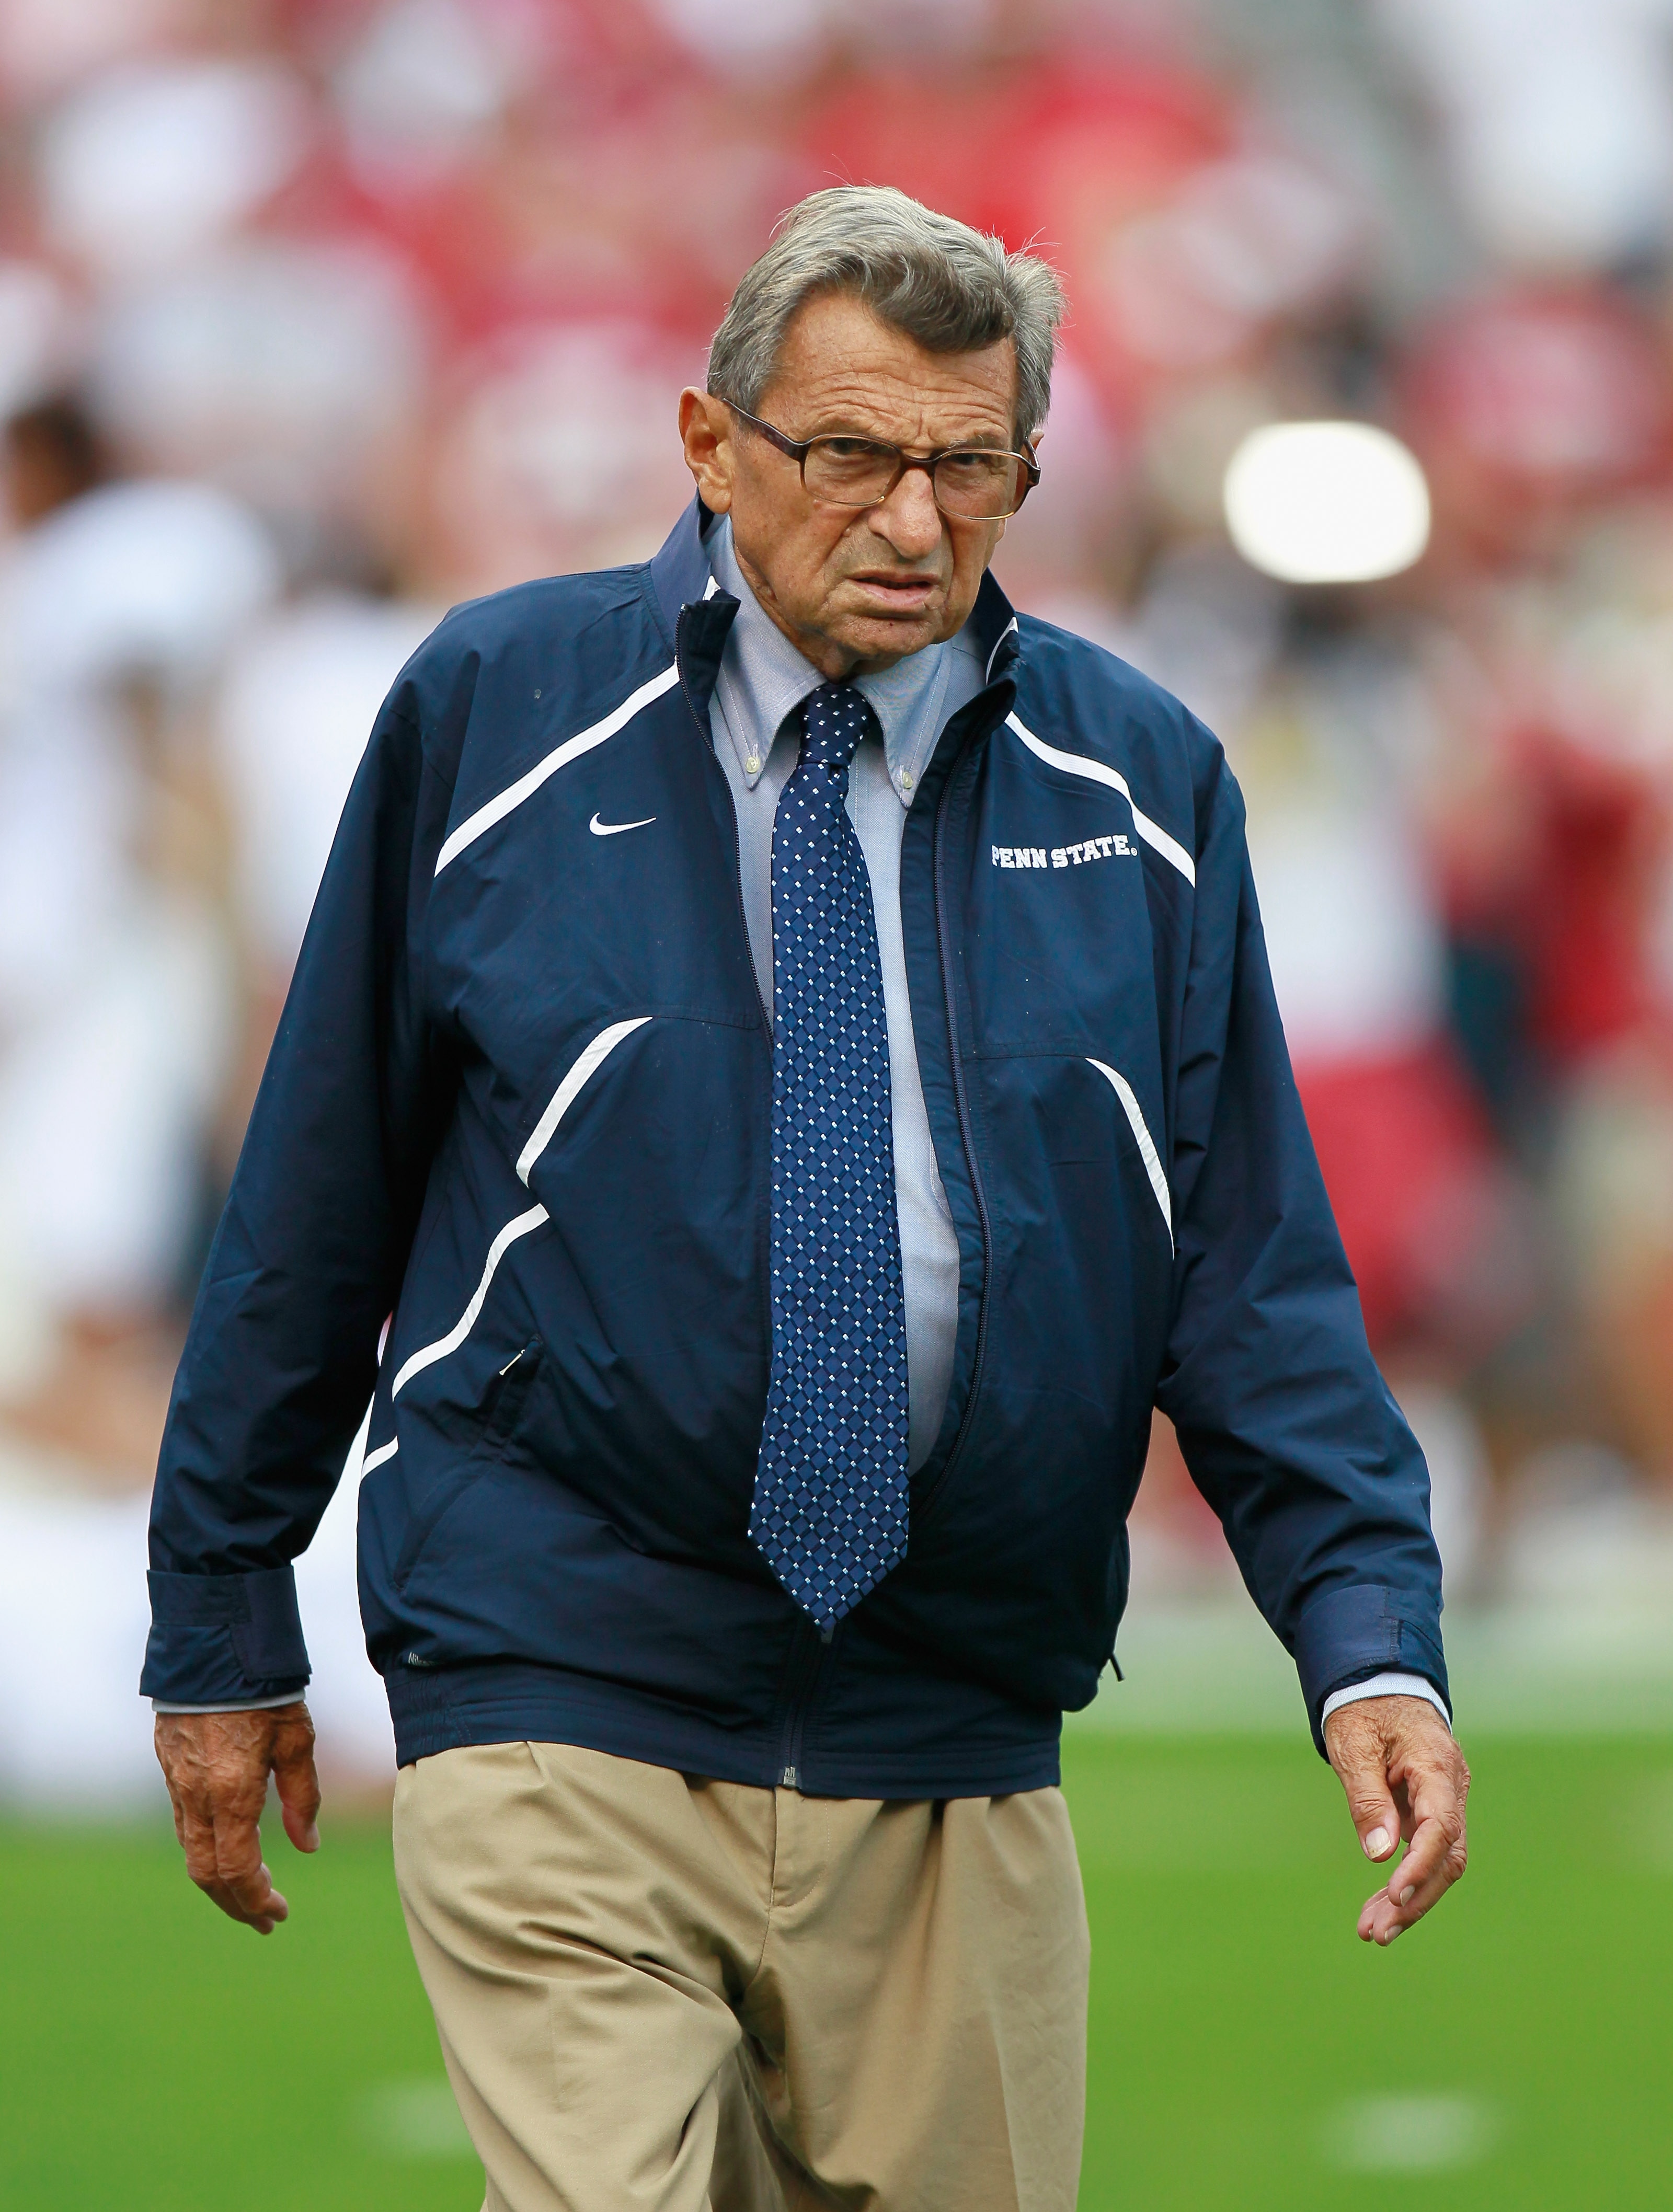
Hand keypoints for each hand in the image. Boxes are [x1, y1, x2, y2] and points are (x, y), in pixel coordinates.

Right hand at [153, 1702, 320, 1933]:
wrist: (215, 1644)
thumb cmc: (266, 1689)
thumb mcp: (297, 1740)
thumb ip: (303, 1797)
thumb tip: (309, 1847)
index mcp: (231, 1794)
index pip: (235, 1871)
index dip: (255, 1900)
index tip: (277, 1914)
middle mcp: (197, 1796)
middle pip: (206, 1874)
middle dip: (235, 1904)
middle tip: (265, 1919)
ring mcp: (177, 1783)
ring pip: (191, 1851)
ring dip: (218, 1880)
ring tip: (250, 1892)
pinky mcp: (169, 1767)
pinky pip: (184, 1823)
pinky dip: (205, 1848)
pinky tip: (229, 1848)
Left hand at [1323, 1694, 1468, 1946]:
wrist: (1381, 1684)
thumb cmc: (1365, 1708)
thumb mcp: (1355, 1744)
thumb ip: (1367, 1796)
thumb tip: (1378, 1854)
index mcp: (1437, 1766)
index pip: (1441, 1826)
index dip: (1421, 1865)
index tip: (1395, 1895)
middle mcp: (1450, 1789)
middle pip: (1446, 1856)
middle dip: (1415, 1899)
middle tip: (1377, 1933)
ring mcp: (1445, 1803)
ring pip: (1439, 1863)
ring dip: (1409, 1900)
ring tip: (1372, 1932)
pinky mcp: (1431, 1813)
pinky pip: (1426, 1854)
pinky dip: (1404, 1882)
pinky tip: (1379, 1909)